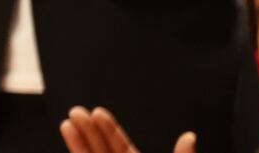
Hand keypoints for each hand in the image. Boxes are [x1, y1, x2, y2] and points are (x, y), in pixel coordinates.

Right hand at [60, 106, 194, 152]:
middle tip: (77, 110)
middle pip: (103, 149)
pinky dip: (76, 147)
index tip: (99, 112)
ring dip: (80, 138)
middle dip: (90, 129)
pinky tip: (69, 132)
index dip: (110, 130)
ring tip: (70, 118)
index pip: (122, 147)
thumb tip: (190, 136)